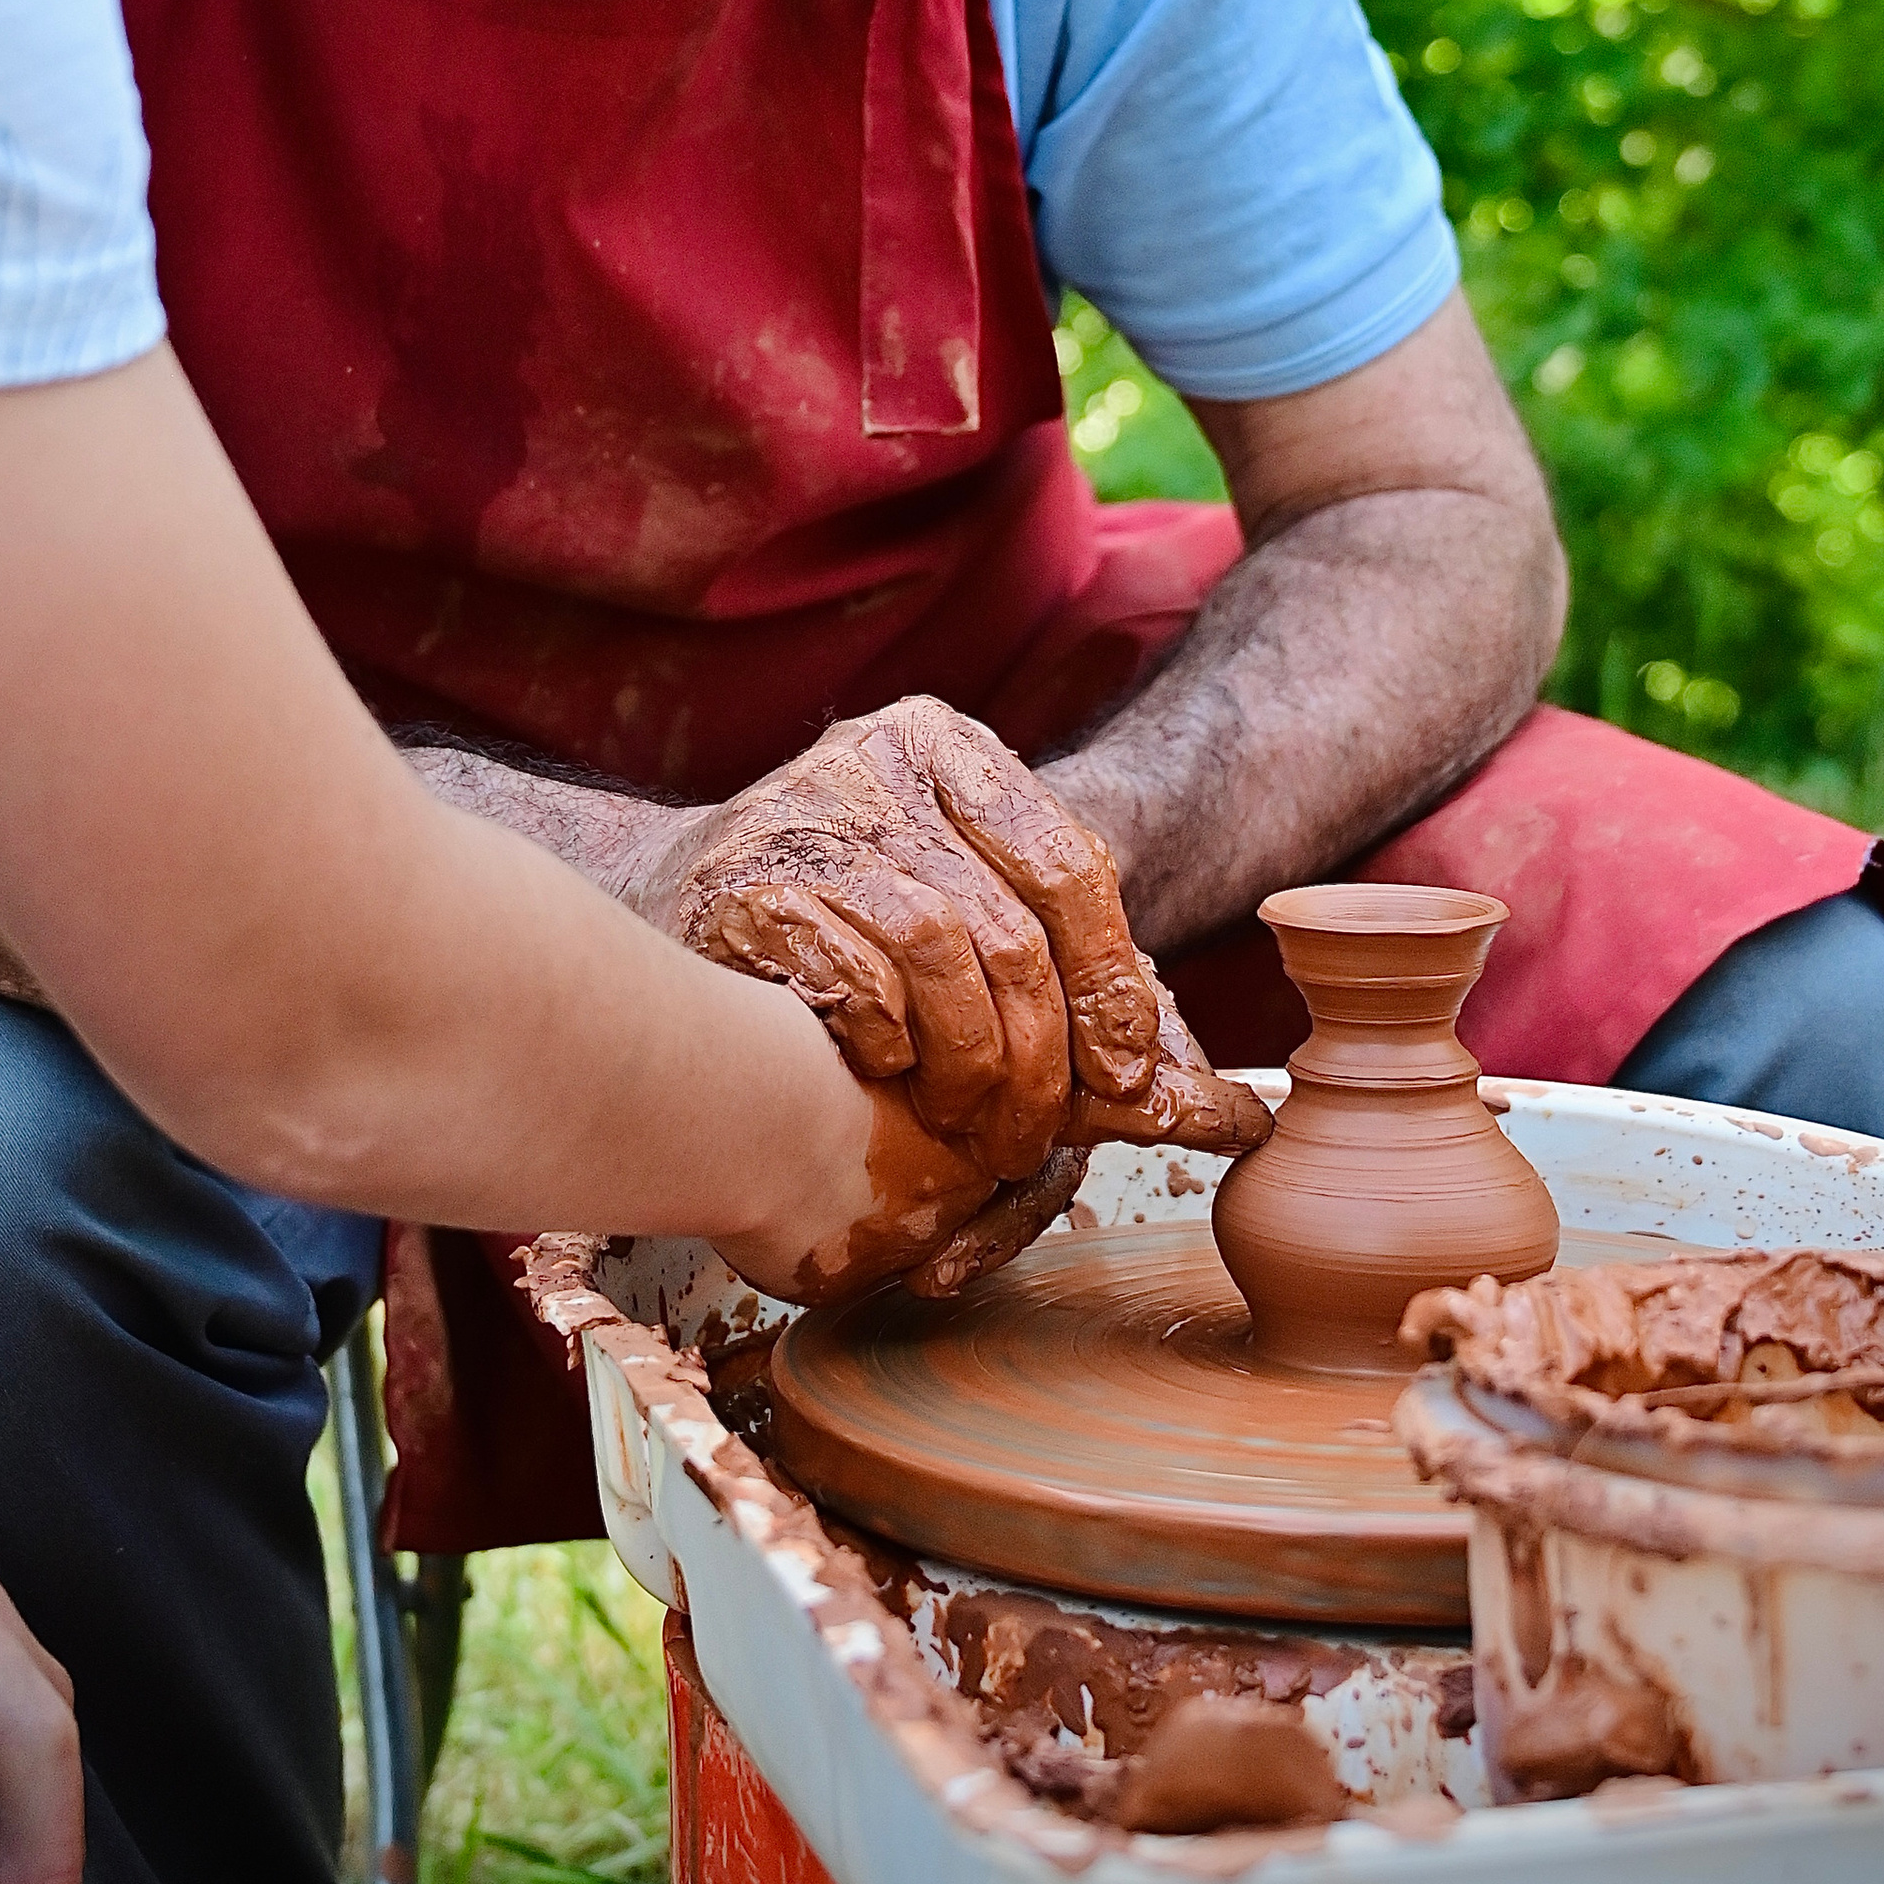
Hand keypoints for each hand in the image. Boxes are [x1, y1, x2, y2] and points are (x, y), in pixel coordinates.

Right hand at [622, 698, 1166, 1181]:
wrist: (665, 909)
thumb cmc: (846, 926)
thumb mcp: (967, 914)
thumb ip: (1078, 986)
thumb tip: (1218, 1108)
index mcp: (950, 745)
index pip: (1072, 866)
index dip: (1110, 984)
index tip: (1124, 1078)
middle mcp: (880, 757)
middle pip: (1012, 923)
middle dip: (1041, 1055)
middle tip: (1038, 1138)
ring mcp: (808, 810)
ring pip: (943, 952)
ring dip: (970, 1065)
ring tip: (970, 1126)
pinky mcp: (748, 877)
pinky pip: (856, 976)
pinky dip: (887, 1043)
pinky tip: (885, 1072)